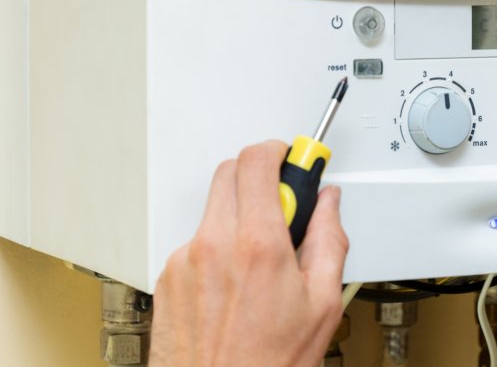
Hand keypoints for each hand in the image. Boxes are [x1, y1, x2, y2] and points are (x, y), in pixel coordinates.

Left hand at [151, 140, 348, 366]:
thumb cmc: (267, 366)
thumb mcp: (323, 304)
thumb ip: (329, 241)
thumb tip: (328, 206)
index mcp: (257, 246)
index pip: (258, 162)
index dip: (279, 151)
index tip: (293, 159)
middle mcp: (214, 245)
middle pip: (230, 173)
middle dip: (259, 178)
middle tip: (283, 204)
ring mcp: (184, 262)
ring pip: (213, 211)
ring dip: (238, 218)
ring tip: (259, 261)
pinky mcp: (167, 280)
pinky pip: (196, 244)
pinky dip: (217, 250)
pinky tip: (234, 285)